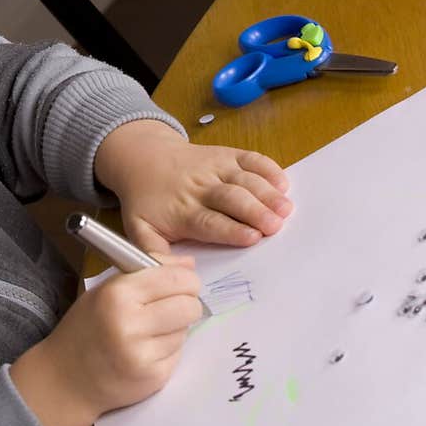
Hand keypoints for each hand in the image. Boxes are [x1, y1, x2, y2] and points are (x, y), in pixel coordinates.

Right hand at [9, 256, 201, 425]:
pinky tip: (147, 350)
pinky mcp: (153, 378)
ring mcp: (143, 354)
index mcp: (118, 294)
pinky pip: (179, 353)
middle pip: (189, 306)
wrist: (67, 379)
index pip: (175, 279)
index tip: (183, 283)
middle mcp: (131, 324)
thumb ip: (149, 270)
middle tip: (173, 305)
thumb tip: (190, 264)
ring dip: (176, 328)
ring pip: (186, 330)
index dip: (186, 279)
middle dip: (187, 304)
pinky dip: (169, 349)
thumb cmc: (87, 327)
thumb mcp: (108, 288)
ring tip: (150, 331)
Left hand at [94, 120, 292, 254]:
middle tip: (276, 225)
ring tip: (286, 208)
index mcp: (181, 210)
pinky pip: (249, 158)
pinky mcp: (226, 154)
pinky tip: (283, 183)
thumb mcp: (139, 229)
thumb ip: (154, 254)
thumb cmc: (146, 200)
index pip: (209, 221)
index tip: (252, 237)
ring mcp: (214, 167)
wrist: (144, 157)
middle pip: (231, 198)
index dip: (231, 229)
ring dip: (267, 192)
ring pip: (244, 178)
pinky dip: (268, 168)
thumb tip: (179, 270)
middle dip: (255, 211)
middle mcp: (200, 187)